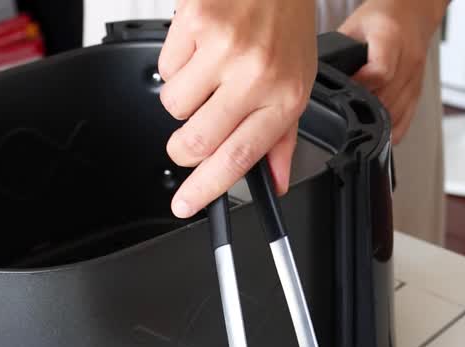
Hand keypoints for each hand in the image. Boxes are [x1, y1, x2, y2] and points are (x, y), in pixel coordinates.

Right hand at [158, 0, 316, 218]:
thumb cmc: (286, 26)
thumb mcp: (297, 83)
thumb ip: (282, 137)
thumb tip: (274, 180)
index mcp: (284, 97)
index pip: (239, 158)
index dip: (206, 189)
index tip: (185, 205)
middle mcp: (256, 74)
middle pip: (196, 141)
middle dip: (183, 149)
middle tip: (190, 135)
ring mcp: (224, 48)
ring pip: (174, 106)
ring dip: (184, 96)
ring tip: (208, 71)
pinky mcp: (195, 22)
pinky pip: (166, 67)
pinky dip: (177, 61)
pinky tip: (201, 46)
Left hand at [338, 0, 447, 143]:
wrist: (412, 12)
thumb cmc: (381, 17)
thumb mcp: (354, 27)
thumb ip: (341, 54)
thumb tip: (318, 82)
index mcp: (390, 38)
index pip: (380, 72)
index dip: (360, 88)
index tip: (344, 94)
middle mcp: (408, 59)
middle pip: (387, 98)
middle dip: (364, 108)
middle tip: (345, 111)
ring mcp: (416, 77)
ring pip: (397, 112)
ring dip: (376, 121)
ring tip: (358, 121)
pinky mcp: (418, 90)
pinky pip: (407, 119)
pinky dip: (391, 129)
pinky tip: (377, 130)